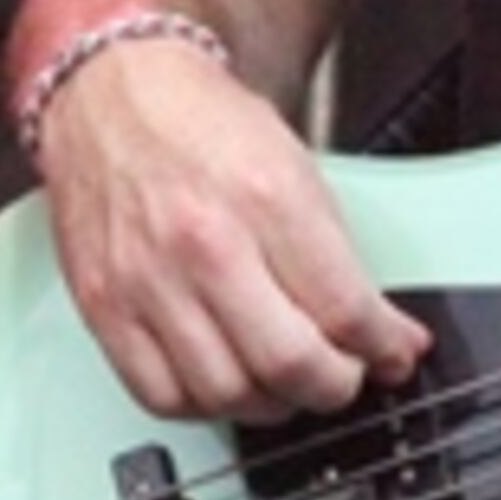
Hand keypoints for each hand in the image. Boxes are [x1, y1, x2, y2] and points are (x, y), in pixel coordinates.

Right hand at [30, 33, 435, 420]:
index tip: (396, 355)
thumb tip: (376, 325)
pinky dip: (205, 406)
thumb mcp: (297, 164)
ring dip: (274, 403)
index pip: (344, 308)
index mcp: (266, 198)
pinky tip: (227, 383)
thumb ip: (335, 250)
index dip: (384, 348)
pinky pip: (160, 395)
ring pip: (226, 393)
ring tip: (290, 382)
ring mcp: (147, 281)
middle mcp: (205, 245)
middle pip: (289, 363)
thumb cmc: (204, 124)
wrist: (112, 93)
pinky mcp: (103, 307)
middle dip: (336, 386)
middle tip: (347, 378)